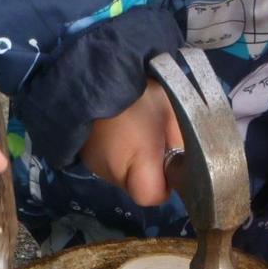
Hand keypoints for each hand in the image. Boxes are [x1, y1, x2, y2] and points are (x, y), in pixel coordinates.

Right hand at [80, 79, 182, 206]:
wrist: (93, 71)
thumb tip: (183, 162)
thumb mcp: (174, 111)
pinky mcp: (84, 157)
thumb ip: (182, 143)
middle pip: (138, 187)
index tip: (170, 161)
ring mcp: (95, 166)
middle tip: (154, 139)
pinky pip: (109, 164)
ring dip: (133, 162)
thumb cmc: (140, 90)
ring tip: (135, 130)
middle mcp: (112, 173)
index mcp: (137, 163)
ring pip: (123, 176)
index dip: (166, 183)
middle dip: (150, 170)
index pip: (154, 196)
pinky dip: (117, 153)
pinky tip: (118, 130)